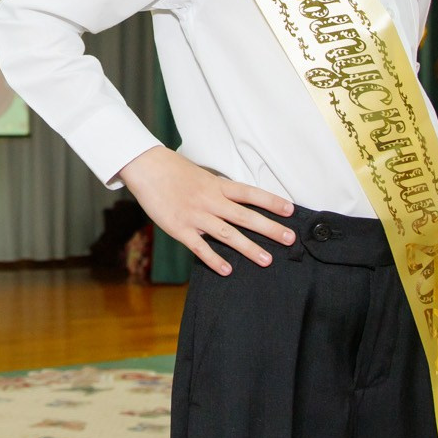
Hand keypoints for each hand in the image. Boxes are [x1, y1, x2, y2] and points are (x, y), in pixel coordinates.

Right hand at [117, 147, 293, 276]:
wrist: (146, 168)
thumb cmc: (174, 170)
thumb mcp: (202, 174)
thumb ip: (219, 189)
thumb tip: (237, 201)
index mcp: (217, 185)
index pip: (251, 193)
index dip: (272, 202)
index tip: (291, 210)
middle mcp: (210, 200)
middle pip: (245, 216)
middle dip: (270, 228)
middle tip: (290, 239)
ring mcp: (196, 216)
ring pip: (227, 234)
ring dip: (249, 248)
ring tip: (267, 260)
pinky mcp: (179, 228)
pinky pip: (200, 247)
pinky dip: (214, 259)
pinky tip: (227, 270)